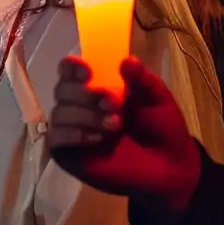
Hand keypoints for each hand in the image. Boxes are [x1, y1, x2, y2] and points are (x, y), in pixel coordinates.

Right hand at [48, 55, 203, 217]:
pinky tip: (98, 139)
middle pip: (62, 89)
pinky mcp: (71, 157)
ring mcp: (74, 132)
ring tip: (115, 124)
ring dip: (85, 115)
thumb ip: (140, 78)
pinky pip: (56, 140)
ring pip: (58, 114)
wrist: (168, 164)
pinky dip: (74, 135)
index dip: (71, 67)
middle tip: (114, 103)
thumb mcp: (155, 95)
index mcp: (100, 86)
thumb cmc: (161, 125)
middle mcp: (82, 107)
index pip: (71, 71)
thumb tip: (126, 60)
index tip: (87, 71)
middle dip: (86, 94)